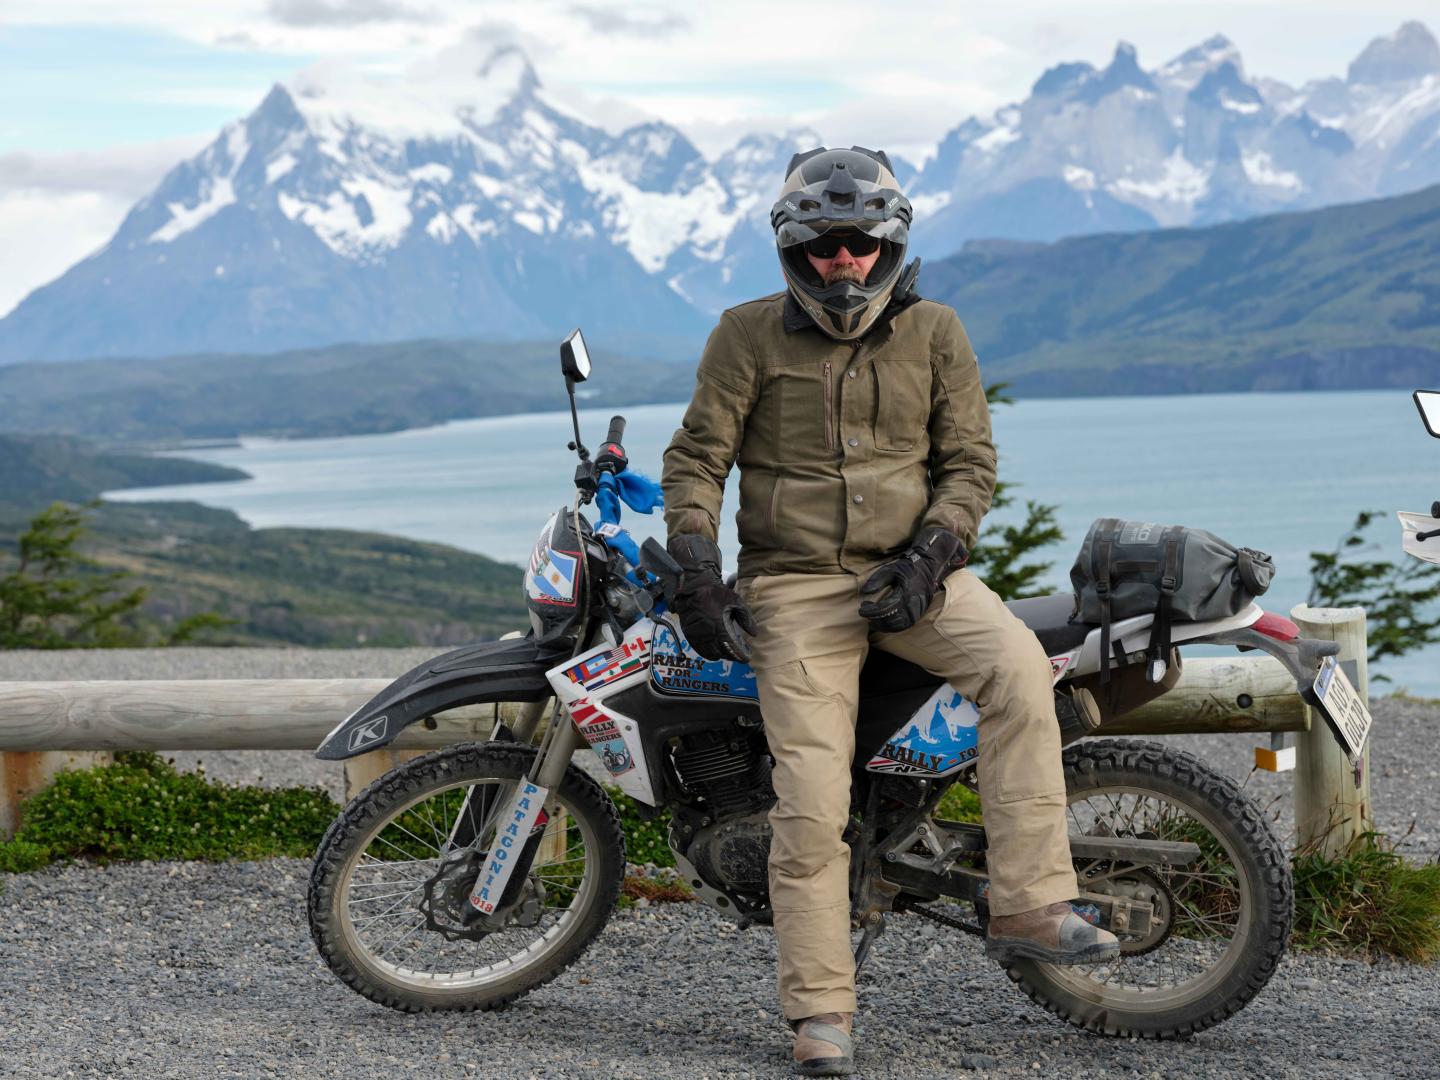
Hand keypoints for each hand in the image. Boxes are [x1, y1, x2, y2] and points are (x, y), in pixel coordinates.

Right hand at [667, 534, 758, 661]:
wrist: (694, 586)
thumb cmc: (717, 593)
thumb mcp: (736, 601)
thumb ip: (746, 618)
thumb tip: (755, 634)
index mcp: (720, 627)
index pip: (731, 648)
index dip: (739, 655)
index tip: (746, 658)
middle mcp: (707, 634)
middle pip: (720, 653)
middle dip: (730, 656)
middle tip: (738, 656)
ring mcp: (696, 635)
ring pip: (708, 652)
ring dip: (718, 655)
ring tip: (727, 654)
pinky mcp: (688, 633)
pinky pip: (698, 648)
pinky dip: (706, 653)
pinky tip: (713, 653)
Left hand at [858, 527, 966, 632]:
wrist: (928, 569)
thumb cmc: (908, 568)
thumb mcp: (890, 569)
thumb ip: (877, 580)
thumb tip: (864, 592)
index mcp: (905, 594)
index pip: (885, 609)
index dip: (871, 611)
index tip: (861, 609)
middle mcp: (912, 605)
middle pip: (891, 620)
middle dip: (875, 619)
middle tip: (865, 612)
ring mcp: (916, 611)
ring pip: (897, 626)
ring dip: (882, 625)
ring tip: (871, 619)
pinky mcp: (918, 614)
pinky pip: (904, 626)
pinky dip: (891, 627)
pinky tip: (882, 622)